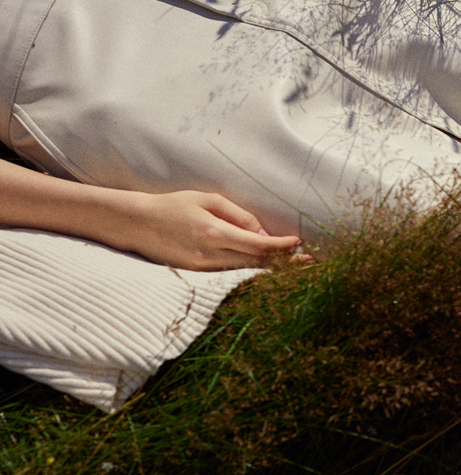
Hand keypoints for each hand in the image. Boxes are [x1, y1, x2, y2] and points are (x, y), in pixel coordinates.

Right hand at [111, 190, 312, 270]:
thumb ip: (240, 216)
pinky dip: (250, 269)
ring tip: (295, 263)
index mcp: (214, 233)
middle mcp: (210, 256)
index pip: (258, 246)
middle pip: (257, 264)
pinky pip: (231, 273)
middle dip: (285, 263)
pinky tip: (266, 265)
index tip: (300, 243)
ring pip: (246, 272)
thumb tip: (265, 235)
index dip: (283, 247)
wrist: (136, 224)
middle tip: (310, 261)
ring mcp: (203, 269)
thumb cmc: (174, 206)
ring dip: (271, 267)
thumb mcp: (208, 200)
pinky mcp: (197, 275)